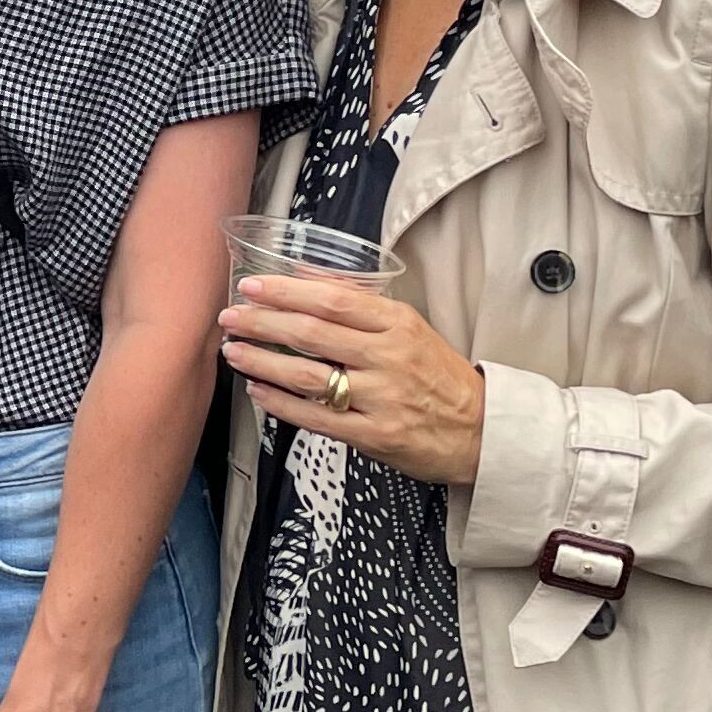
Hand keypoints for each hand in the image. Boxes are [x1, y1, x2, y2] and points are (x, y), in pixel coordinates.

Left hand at [224, 270, 486, 481]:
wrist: (480, 431)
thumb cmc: (439, 377)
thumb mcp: (410, 328)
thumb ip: (360, 303)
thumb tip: (307, 276)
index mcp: (398, 324)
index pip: (333, 299)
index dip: (286, 291)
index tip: (252, 286)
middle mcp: (389, 357)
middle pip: (313, 333)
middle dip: (263, 322)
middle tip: (231, 318)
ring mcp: (381, 398)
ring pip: (308, 375)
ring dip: (263, 361)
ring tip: (234, 352)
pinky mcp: (375, 435)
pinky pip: (316, 417)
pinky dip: (281, 403)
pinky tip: (258, 391)